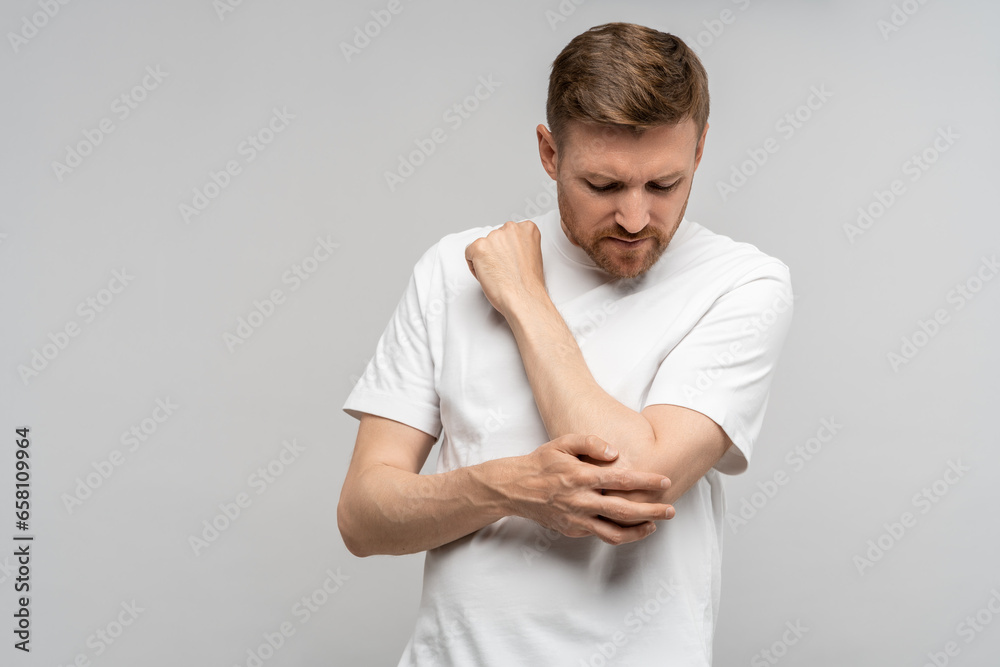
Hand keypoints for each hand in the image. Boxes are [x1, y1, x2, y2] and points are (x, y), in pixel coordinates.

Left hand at [464, 220, 546, 317]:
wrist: (523, 298)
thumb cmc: (528, 284)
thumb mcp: (532, 256)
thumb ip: (519, 246)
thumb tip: (508, 249)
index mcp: (527, 228)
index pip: (507, 233)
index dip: (506, 250)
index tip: (509, 261)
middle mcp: (511, 228)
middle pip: (494, 238)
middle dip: (495, 253)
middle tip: (503, 270)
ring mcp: (494, 237)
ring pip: (481, 246)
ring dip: (485, 260)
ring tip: (497, 274)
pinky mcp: (479, 247)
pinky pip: (469, 254)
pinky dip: (474, 267)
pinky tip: (488, 275)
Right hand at [499, 434, 673, 545]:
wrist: (514, 488)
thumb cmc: (541, 462)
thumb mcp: (561, 442)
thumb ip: (589, 442)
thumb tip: (615, 452)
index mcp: (581, 476)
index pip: (621, 480)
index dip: (646, 482)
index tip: (665, 481)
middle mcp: (581, 500)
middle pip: (624, 511)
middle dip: (652, 511)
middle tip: (671, 510)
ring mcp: (577, 519)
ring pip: (615, 532)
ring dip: (639, 531)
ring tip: (655, 525)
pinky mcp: (572, 530)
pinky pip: (601, 535)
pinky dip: (620, 534)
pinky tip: (631, 528)